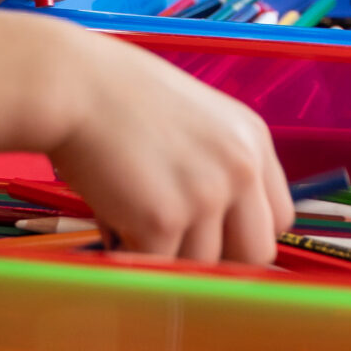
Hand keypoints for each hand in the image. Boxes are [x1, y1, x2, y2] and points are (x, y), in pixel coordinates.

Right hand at [46, 32, 292, 262]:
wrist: (70, 84)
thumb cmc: (117, 98)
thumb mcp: (194, 120)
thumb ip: (218, 166)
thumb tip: (218, 229)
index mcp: (252, 140)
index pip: (279, 219)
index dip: (243, 234)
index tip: (212, 236)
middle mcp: (240, 168)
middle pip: (255, 253)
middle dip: (217, 260)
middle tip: (175, 243)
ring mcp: (205, 196)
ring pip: (202, 266)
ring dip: (164, 254)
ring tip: (130, 214)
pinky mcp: (163, 220)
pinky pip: (157, 264)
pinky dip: (131, 252)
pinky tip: (110, 218)